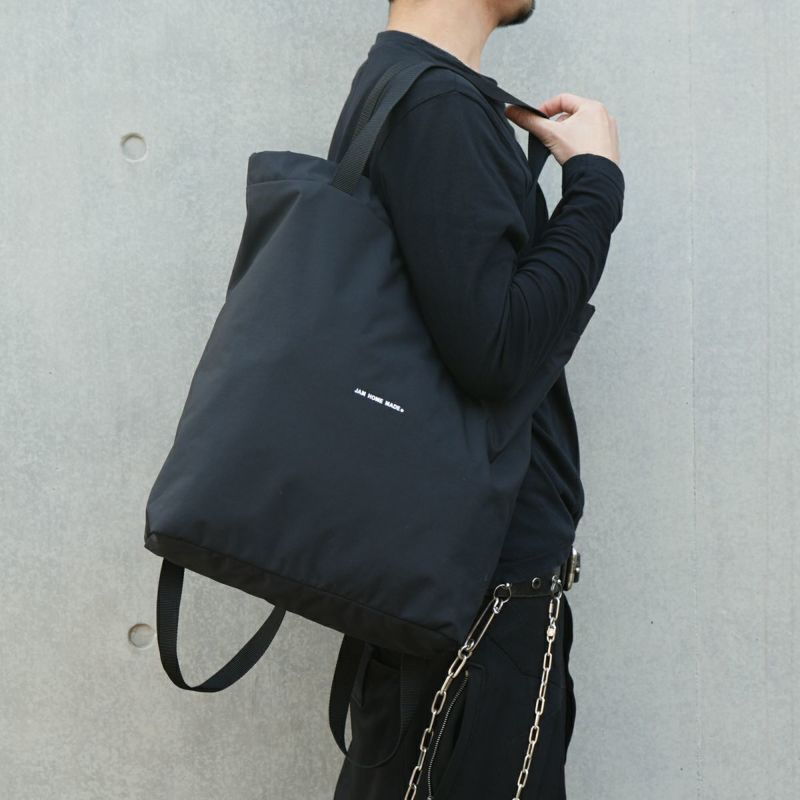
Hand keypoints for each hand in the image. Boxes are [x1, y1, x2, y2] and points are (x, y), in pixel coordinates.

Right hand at [504, 92, 619, 166]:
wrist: (596, 179)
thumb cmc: (580, 154)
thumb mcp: (550, 134)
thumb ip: (530, 121)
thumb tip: (512, 111)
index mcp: (592, 107)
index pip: (562, 100)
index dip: (545, 109)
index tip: (537, 120)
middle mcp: (604, 116)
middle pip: (571, 114)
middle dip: (557, 126)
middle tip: (550, 138)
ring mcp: (608, 131)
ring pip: (580, 127)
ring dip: (567, 135)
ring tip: (563, 149)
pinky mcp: (609, 146)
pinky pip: (590, 139)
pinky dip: (579, 144)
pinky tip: (574, 155)